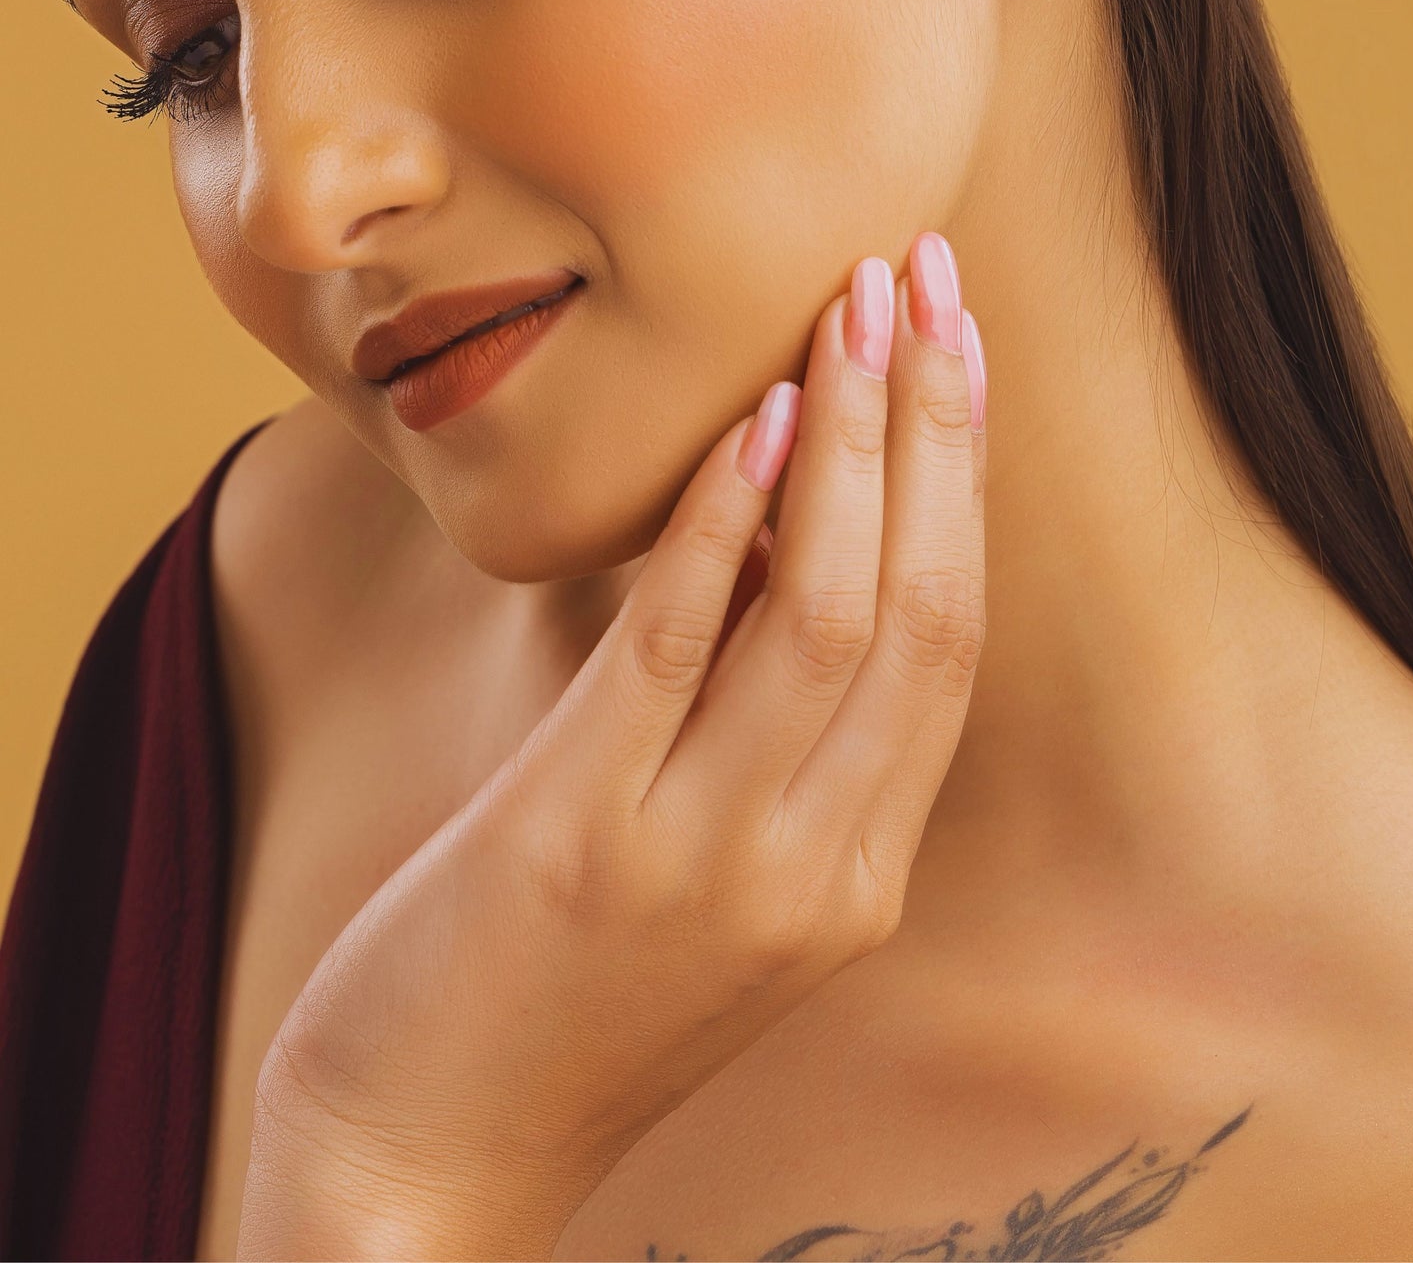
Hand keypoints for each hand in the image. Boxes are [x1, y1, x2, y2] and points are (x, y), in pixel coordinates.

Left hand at [236, 230, 986, 1260]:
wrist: (425, 1157)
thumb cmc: (563, 993)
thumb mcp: (714, 874)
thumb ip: (771, 730)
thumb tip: (787, 518)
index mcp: (858, 875)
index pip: (952, 639)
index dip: (967, 479)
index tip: (963, 347)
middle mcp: (814, 870)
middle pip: (919, 609)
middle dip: (936, 428)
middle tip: (930, 277)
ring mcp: (703, 857)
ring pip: (825, 613)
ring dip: (849, 442)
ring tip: (853, 307)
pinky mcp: (577, 833)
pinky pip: (675, 645)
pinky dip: (722, 522)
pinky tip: (750, 418)